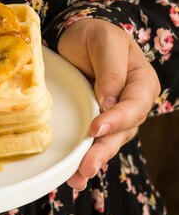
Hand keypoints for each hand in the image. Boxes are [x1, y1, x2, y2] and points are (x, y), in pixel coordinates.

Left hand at [57, 19, 159, 189]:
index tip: (96, 128)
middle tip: (87, 166)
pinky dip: (83, 160)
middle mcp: (131, 105)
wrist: (76, 39)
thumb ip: (110, 68)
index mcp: (141, 83)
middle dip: (104, 150)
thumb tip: (110, 99)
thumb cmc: (94, 36)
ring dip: (93, 161)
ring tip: (78, 177)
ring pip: (108, 143)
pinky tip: (72, 177)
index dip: (117, 119)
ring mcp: (114, 118)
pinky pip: (94, 144)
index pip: (134, 105)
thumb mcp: (104, 42)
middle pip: (122, 132)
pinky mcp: (96, 125)